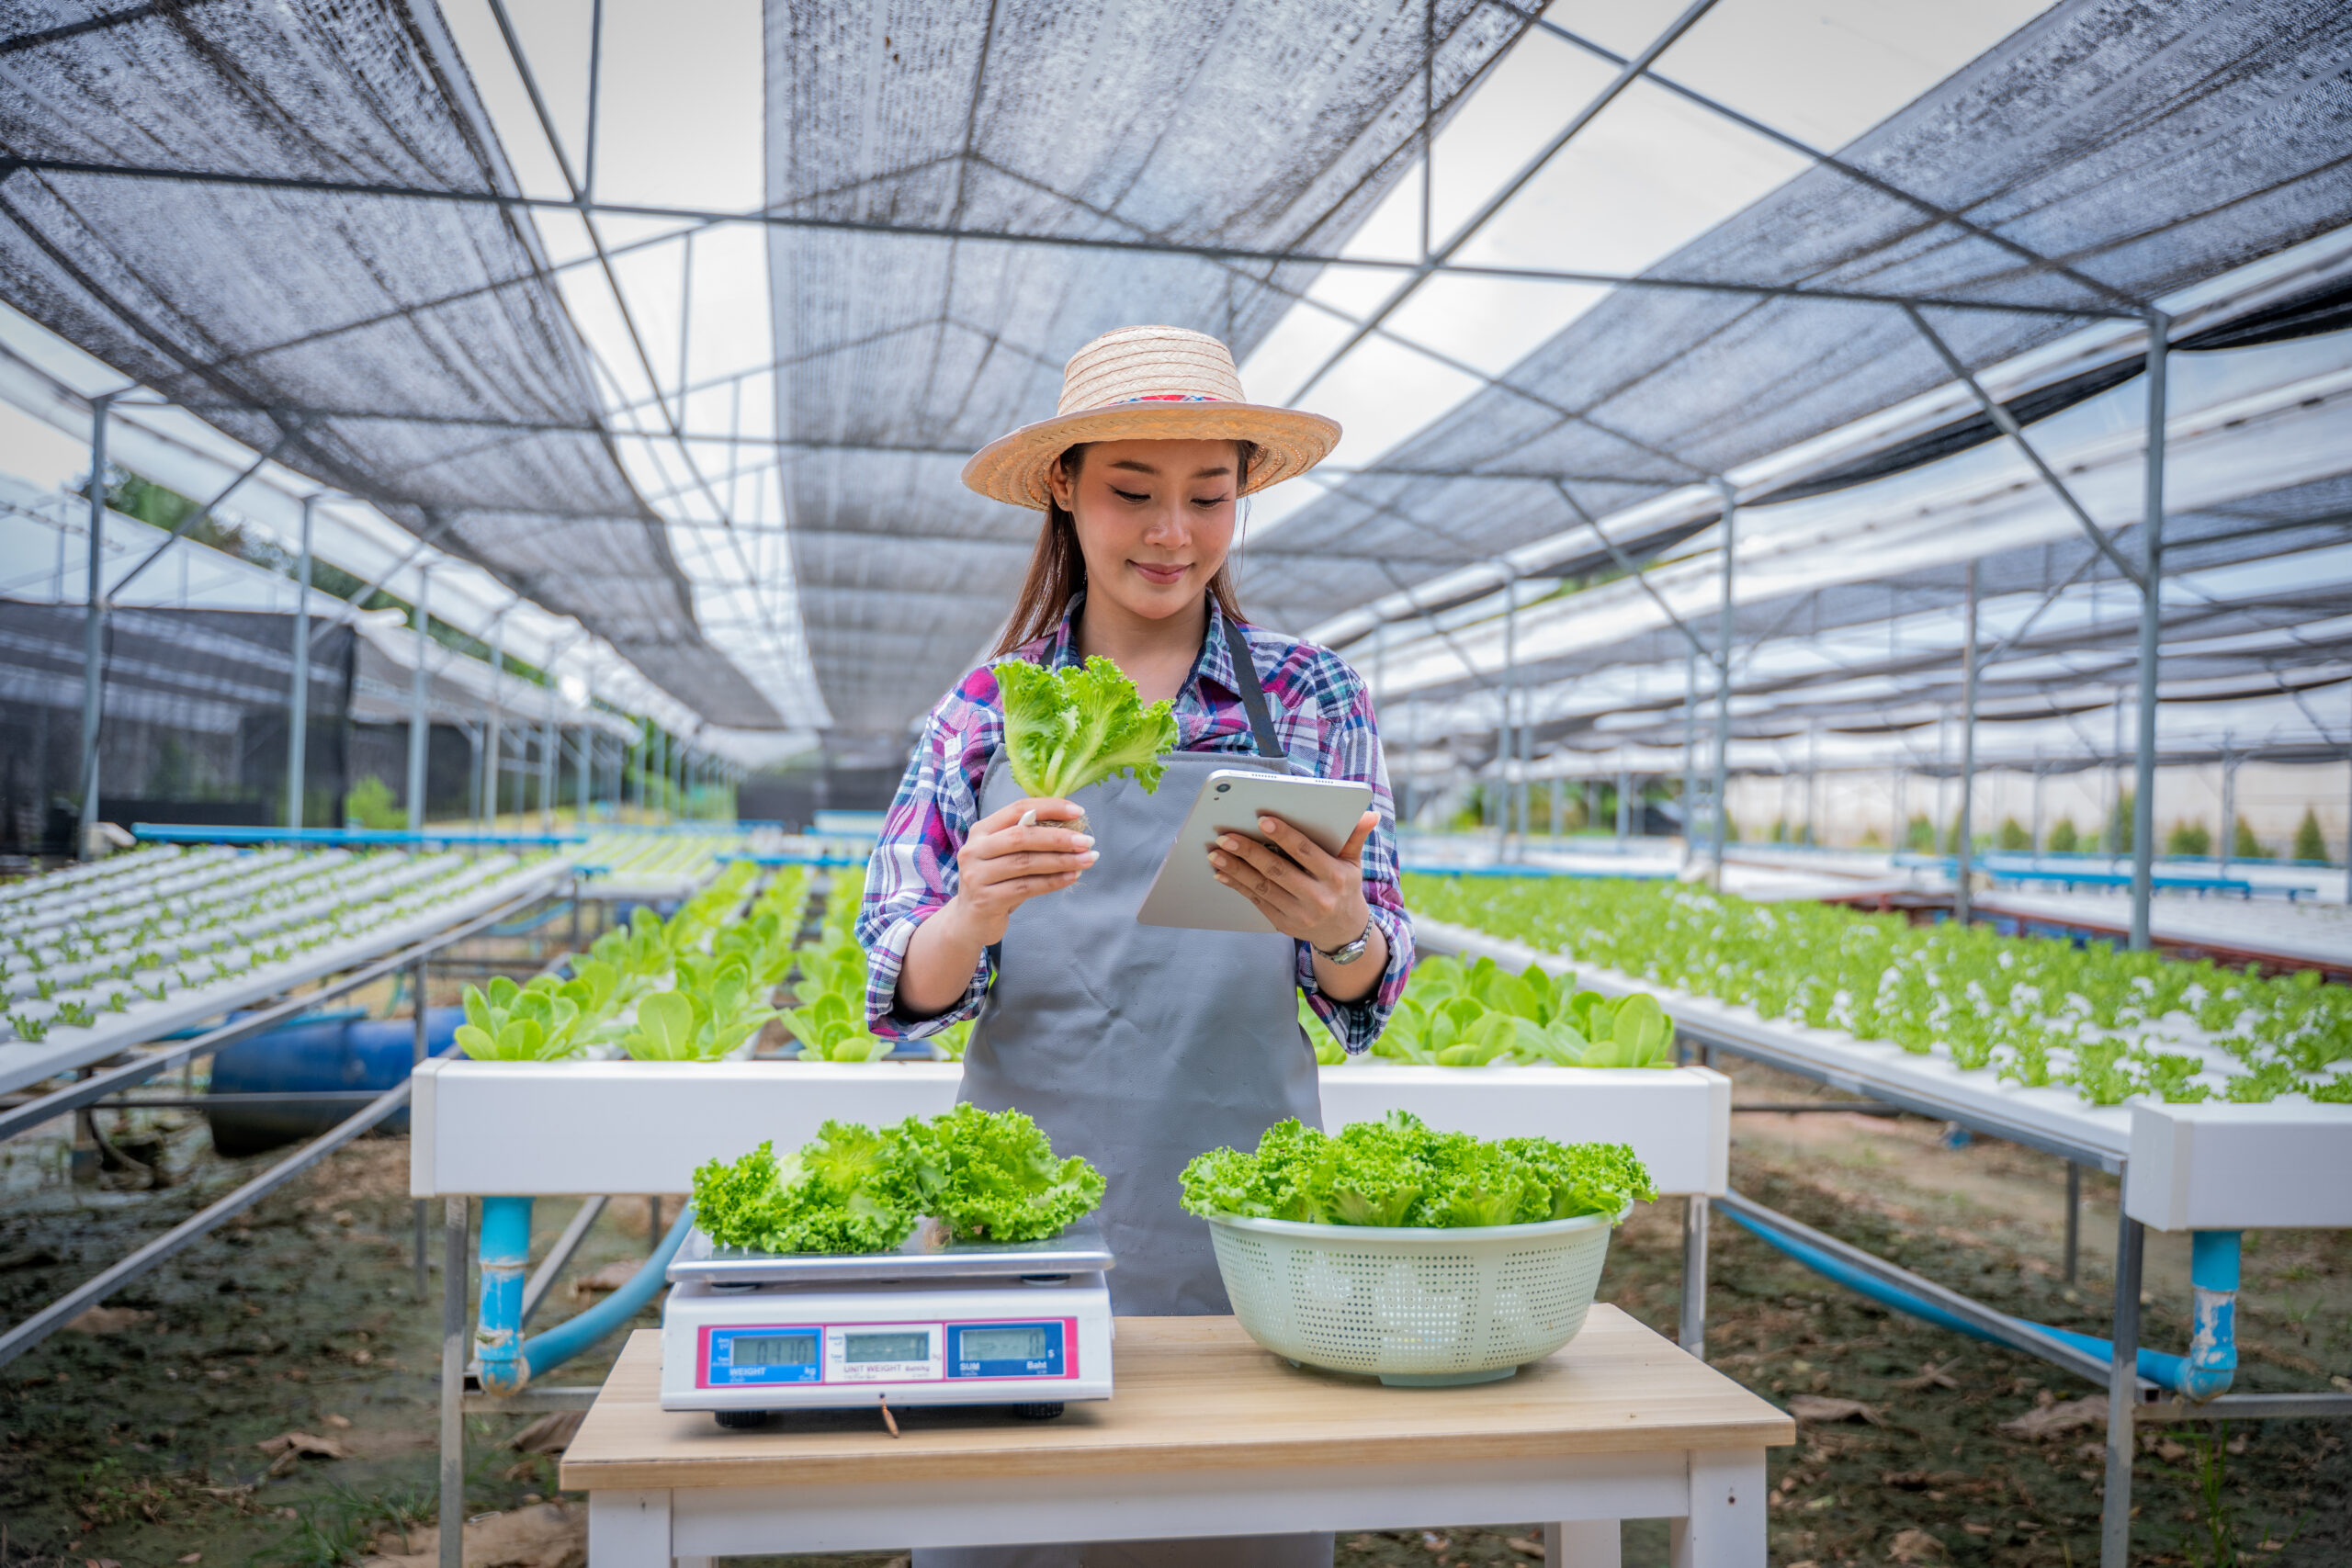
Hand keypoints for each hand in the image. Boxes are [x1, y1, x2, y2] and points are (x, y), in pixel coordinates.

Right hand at [939, 796, 1094, 945]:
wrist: (969, 920)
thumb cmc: (995, 881)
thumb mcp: (1004, 854)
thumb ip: (1028, 838)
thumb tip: (1071, 827)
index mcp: (981, 830)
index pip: (1017, 809)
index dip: (1049, 808)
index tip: (1078, 812)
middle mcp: (975, 850)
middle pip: (1022, 837)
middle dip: (1059, 837)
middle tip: (1087, 841)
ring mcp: (977, 876)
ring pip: (1026, 863)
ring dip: (1062, 860)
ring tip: (1088, 859)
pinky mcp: (986, 900)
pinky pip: (1026, 887)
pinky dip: (1053, 881)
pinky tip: (1072, 877)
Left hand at [1207, 810, 1377, 950]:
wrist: (1344, 932)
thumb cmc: (1345, 887)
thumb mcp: (1353, 863)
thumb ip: (1355, 837)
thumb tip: (1368, 815)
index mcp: (1336, 877)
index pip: (1306, 852)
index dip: (1284, 835)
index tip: (1262, 820)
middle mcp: (1317, 898)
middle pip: (1278, 870)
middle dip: (1249, 852)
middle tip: (1225, 836)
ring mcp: (1298, 914)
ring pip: (1262, 887)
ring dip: (1235, 869)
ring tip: (1215, 853)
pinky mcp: (1283, 923)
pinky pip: (1256, 901)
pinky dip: (1237, 885)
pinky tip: (1221, 872)